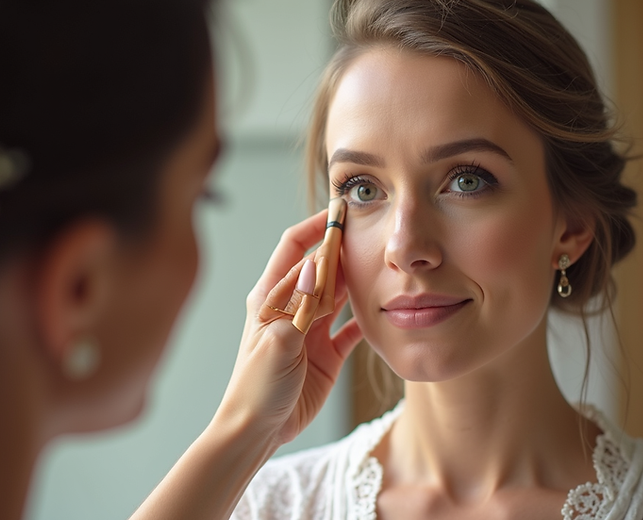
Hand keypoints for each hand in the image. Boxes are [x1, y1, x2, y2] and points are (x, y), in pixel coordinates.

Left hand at [215, 209, 361, 446]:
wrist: (258, 430)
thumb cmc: (256, 386)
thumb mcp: (277, 342)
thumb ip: (298, 305)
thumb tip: (312, 264)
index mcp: (270, 298)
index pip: (293, 248)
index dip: (315, 227)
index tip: (340, 212)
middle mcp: (292, 308)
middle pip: (321, 267)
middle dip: (344, 248)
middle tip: (373, 233)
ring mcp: (310, 330)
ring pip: (339, 294)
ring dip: (358, 279)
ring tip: (384, 262)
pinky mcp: (327, 353)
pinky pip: (352, 328)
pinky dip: (368, 318)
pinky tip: (386, 307)